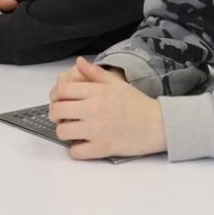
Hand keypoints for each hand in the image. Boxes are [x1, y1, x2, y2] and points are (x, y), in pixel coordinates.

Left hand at [47, 57, 165, 158]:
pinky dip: (76, 150)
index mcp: (97, 92)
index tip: (59, 101)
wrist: (158, 124)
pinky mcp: (102, 148)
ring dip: (64, 132)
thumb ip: (95, 73)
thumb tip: (79, 62)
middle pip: (57, 111)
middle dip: (56, 114)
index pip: (61, 91)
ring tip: (73, 130)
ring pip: (62, 132)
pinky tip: (83, 143)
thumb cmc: (138, 104)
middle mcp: (94, 109)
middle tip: (62, 117)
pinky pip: (75, 152)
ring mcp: (97, 130)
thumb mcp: (117, 83)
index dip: (55, 96)